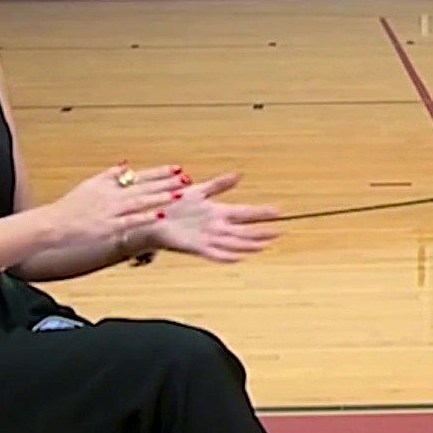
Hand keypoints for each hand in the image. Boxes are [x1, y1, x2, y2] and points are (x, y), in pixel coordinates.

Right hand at [44, 164, 185, 247]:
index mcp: (109, 184)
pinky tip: (160, 216)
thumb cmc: (71, 205)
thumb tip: (126, 164)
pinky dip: (145, 217)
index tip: (177, 168)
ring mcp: (111, 211)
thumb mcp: (89, 184)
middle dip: (166, 183)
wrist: (54, 223)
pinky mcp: (108, 226)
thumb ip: (109, 174)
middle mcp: (112, 195)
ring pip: (140, 202)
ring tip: (178, 195)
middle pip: (144, 187)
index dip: (160, 172)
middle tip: (185, 179)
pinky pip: (130, 221)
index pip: (140, 175)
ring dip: (160, 198)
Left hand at [146, 172, 280, 263]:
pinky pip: (214, 253)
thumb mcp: (199, 191)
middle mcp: (216, 227)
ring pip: (233, 242)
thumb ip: (219, 185)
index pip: (244, 213)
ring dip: (248, 244)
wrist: (153, 218)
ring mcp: (207, 238)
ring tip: (264, 245)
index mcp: (218, 212)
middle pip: (243, 230)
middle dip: (261, 231)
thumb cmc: (175, 204)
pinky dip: (226, 256)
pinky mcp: (195, 247)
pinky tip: (238, 257)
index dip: (260, 212)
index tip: (277, 210)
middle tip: (279, 232)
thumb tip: (239, 174)